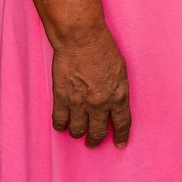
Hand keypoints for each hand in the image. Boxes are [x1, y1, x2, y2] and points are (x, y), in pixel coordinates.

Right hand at [51, 24, 130, 147]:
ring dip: (78, 133)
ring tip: (78, 132)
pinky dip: (61, 126)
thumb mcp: (120, 70)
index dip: (120, 136)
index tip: (119, 144)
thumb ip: (118, 89)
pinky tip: (63, 125)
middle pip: (97, 132)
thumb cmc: (103, 48)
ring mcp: (79, 102)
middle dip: (95, 140)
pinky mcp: (62, 98)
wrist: (81, 38)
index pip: (122, 123)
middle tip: (93, 142)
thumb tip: (116, 104)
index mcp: (118, 95)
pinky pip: (60, 121)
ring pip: (77, 130)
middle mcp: (99, 103)